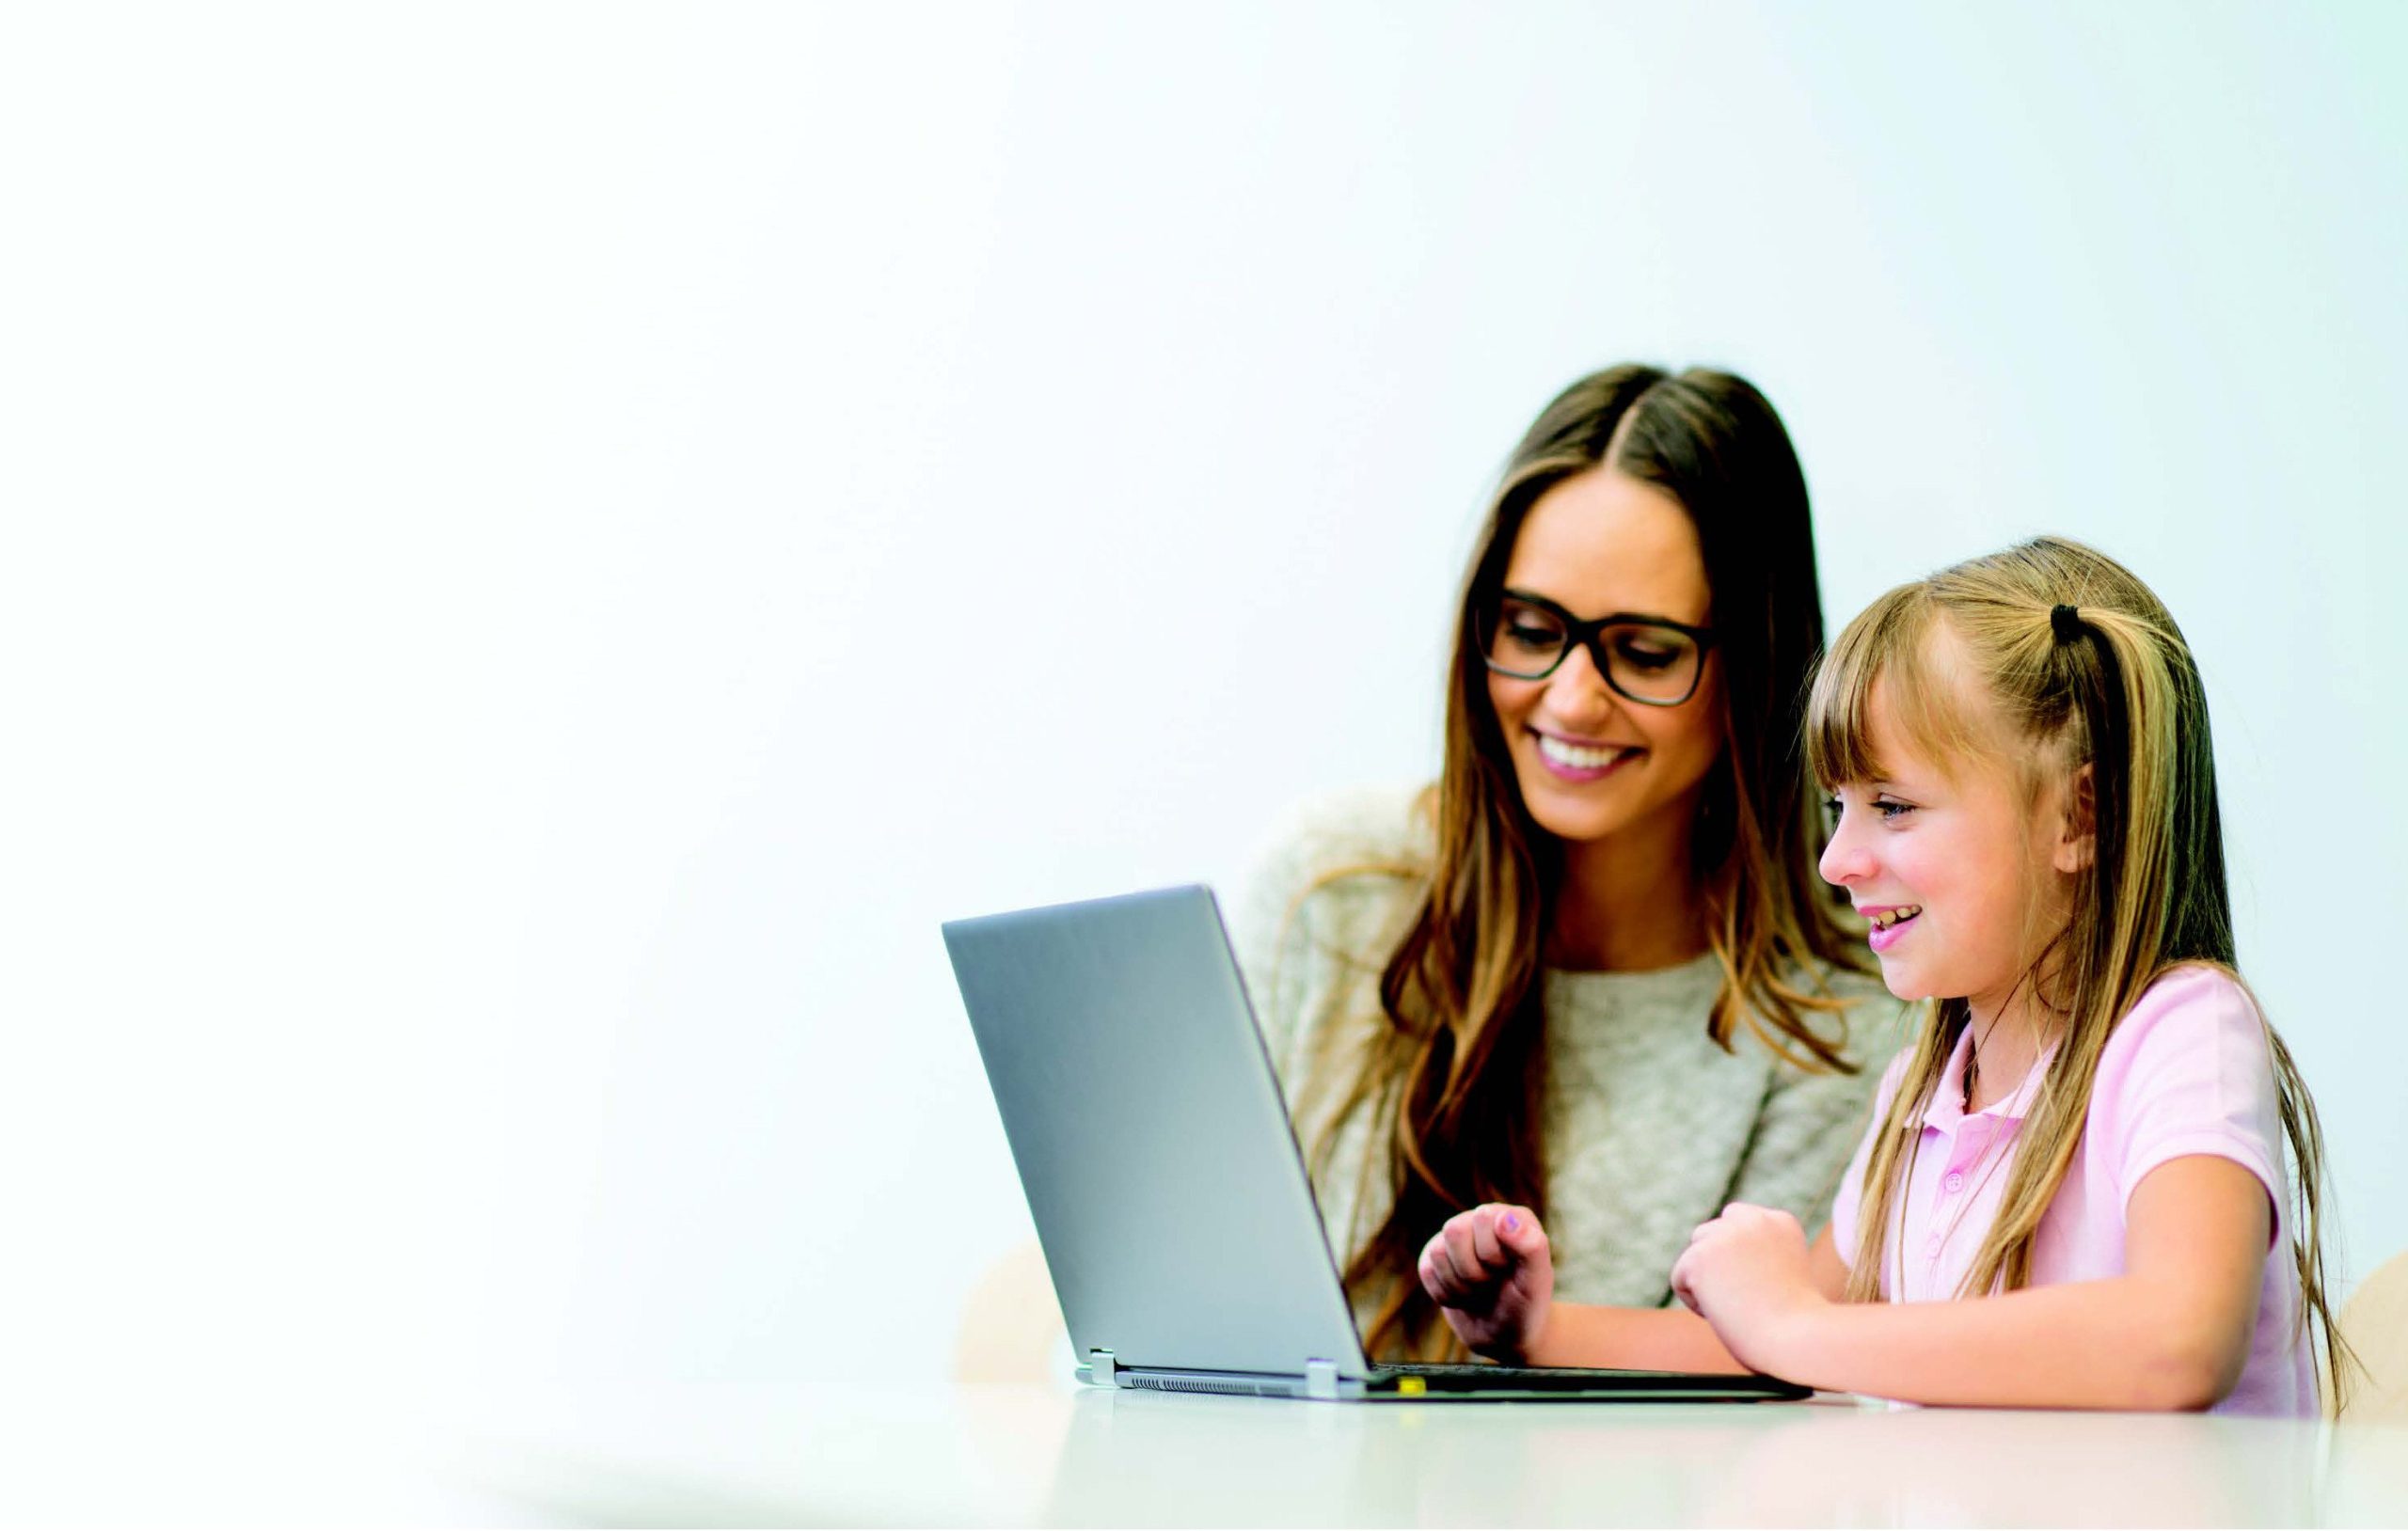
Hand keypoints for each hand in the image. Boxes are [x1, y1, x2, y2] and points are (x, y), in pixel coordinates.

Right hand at [1417, 1203, 1553, 1362]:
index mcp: (1512, 1217)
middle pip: (1454, 1231)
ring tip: (1480, 1290)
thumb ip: (1531, 1247)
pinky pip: (1426, 1271)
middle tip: (1492, 1282)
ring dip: (1460, 1284)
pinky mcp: (1435, 1259)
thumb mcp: (1535, 1282)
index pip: (1482, 1218)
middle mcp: (1482, 1220)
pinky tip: (1465, 1295)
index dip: (1492, 1255)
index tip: (1508, 1270)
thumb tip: (1505, 1218)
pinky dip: (1446, 1294)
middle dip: (1473, 1270)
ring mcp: (1456, 1239)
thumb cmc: (1525, 1307)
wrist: (1504, 1337)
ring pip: (1438, 1252)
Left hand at [1668, 1202, 1822, 1374]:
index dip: (1741, 1259)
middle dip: (1717, 1264)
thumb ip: (1757, 1258)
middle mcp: (1753, 1219)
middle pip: (1710, 1233)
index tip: (1760, 1286)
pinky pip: (1680, 1280)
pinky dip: (1696, 1304)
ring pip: (1693, 1254)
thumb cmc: (1796, 1325)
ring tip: (1738, 1308)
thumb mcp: (1783, 1277)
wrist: (1799, 1339)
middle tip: (1744, 1299)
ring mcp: (1725, 1235)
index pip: (1738, 1224)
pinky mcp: (1699, 1257)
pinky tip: (1726, 1314)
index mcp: (1780, 1221)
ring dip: (1706, 1281)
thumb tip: (1719, 1264)